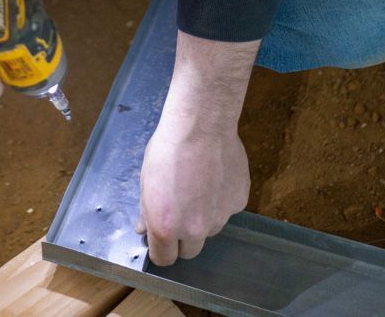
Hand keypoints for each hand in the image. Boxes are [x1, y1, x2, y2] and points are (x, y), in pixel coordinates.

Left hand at [136, 114, 249, 263]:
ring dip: (203, 217)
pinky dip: (221, 199)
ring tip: (198, 185)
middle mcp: (195, 230)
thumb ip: (147, 210)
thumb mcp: (147, 179)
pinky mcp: (239, 203)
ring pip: (210, 229)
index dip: (161, 249)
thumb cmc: (168, 148)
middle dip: (183, 237)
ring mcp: (220, 218)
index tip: (161, 237)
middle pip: (189, 251)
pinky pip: (227, 209)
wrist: (201, 125)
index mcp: (166, 227)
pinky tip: (215, 174)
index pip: (164, 259)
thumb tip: (145, 228)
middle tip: (180, 209)